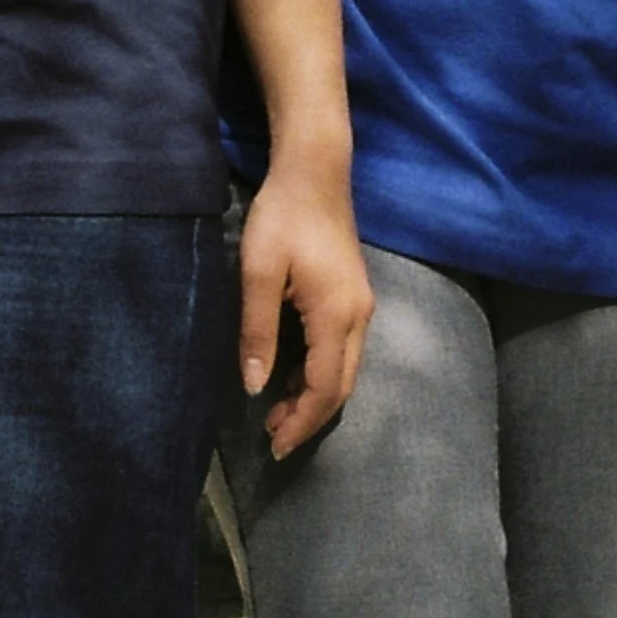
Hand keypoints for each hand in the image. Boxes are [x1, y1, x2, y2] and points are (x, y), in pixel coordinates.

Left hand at [237, 164, 373, 458]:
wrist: (315, 171)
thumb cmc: (283, 217)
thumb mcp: (259, 273)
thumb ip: (257, 332)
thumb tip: (255, 387)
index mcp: (336, 316)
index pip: (323, 389)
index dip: (300, 422)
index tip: (273, 446)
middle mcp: (358, 317)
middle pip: (341, 386)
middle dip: (309, 417)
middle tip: (273, 437)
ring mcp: (361, 305)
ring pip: (345, 369)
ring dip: (315, 396)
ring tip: (278, 411)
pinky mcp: (354, 295)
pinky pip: (343, 350)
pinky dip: (321, 372)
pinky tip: (293, 373)